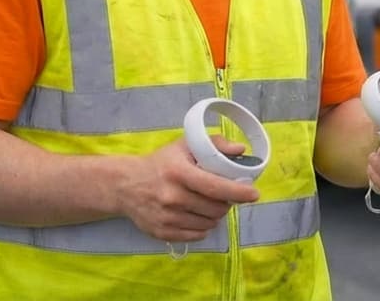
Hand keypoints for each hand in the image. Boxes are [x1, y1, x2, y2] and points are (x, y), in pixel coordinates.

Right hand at [117, 135, 259, 242]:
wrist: (126, 185)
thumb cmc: (161, 163)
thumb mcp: (184, 146)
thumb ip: (214, 144)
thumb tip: (240, 151)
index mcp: (179, 173)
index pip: (216, 187)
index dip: (239, 192)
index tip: (254, 194)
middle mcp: (173, 197)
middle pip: (216, 208)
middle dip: (227, 202)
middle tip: (224, 195)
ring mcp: (167, 217)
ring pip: (209, 223)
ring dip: (216, 215)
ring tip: (209, 203)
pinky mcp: (163, 233)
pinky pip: (197, 234)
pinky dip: (204, 226)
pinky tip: (197, 214)